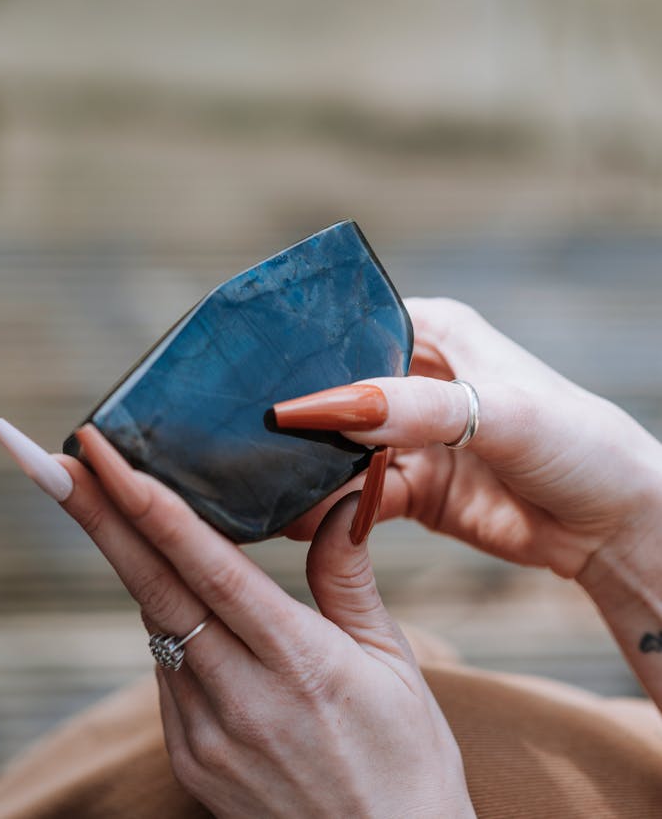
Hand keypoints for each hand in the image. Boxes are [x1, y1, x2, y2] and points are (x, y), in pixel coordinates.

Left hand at [55, 425, 472, 818]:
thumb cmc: (407, 760)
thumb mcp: (393, 662)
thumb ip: (349, 577)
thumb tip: (342, 500)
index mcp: (299, 662)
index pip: (205, 566)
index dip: (148, 504)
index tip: (103, 456)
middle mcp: (241, 699)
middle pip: (152, 587)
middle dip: (100, 516)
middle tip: (59, 462)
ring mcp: (207, 736)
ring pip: (155, 624)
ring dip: (130, 560)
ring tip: (106, 500)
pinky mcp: (192, 761)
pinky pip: (166, 669)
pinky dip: (164, 619)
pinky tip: (170, 585)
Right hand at [284, 298, 661, 581]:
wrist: (612, 524)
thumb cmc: (575, 440)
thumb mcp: (499, 411)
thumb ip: (417, 409)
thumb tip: (335, 408)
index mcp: (434, 331)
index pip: (350, 329)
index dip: (303, 352)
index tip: (252, 380)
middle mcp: (413, 378)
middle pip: (334, 392)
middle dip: (296, 416)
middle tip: (241, 439)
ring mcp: (409, 437)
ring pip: (336, 449)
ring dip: (304, 469)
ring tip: (256, 485)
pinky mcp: (410, 489)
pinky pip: (353, 496)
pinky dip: (326, 510)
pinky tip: (292, 522)